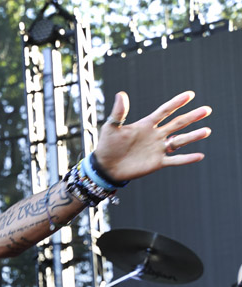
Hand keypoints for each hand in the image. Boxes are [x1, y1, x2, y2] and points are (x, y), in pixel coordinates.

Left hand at [93, 91, 211, 181]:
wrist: (105, 167)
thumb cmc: (107, 146)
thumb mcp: (111, 127)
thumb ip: (119, 112)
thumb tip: (120, 94)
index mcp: (146, 125)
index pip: (164, 111)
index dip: (176, 103)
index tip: (189, 95)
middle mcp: (155, 135)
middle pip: (177, 123)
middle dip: (191, 117)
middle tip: (206, 110)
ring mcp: (158, 148)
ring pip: (179, 141)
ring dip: (193, 136)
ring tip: (206, 131)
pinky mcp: (157, 162)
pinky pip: (175, 160)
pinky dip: (186, 159)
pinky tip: (199, 156)